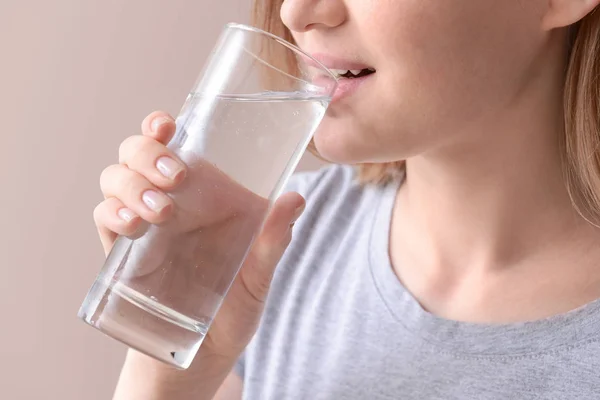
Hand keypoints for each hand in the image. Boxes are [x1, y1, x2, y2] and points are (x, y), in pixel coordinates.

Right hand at [94, 110, 304, 365]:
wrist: (208, 351)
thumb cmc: (236, 305)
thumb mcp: (261, 274)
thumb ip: (274, 240)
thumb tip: (295, 199)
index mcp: (204, 195)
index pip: (176, 145)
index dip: (161, 126)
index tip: (168, 124)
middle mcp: (171, 201)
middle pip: (138, 153)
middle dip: (148, 153)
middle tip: (176, 178)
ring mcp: (144, 224)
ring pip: (116, 178)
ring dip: (131, 184)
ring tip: (160, 211)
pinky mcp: (122, 253)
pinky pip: (105, 219)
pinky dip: (112, 214)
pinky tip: (131, 226)